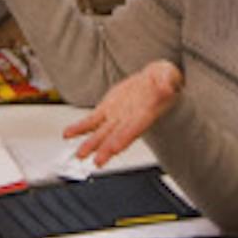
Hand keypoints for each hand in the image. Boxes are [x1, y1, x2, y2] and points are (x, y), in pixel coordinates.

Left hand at [65, 60, 182, 165]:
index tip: (116, 148)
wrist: (154, 79)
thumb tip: (167, 86)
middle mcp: (130, 120)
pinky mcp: (107, 109)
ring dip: (91, 145)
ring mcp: (117, 117)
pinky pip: (91, 121)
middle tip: (98, 161)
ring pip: (102, 133)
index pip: (135, 129)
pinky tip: (68, 134)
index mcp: (146, 113)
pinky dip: (80, 128)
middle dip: (107, 149)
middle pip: (117, 137)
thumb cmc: (164, 79)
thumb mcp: (169, 76)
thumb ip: (167, 82)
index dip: (125, 138)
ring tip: (80, 154)